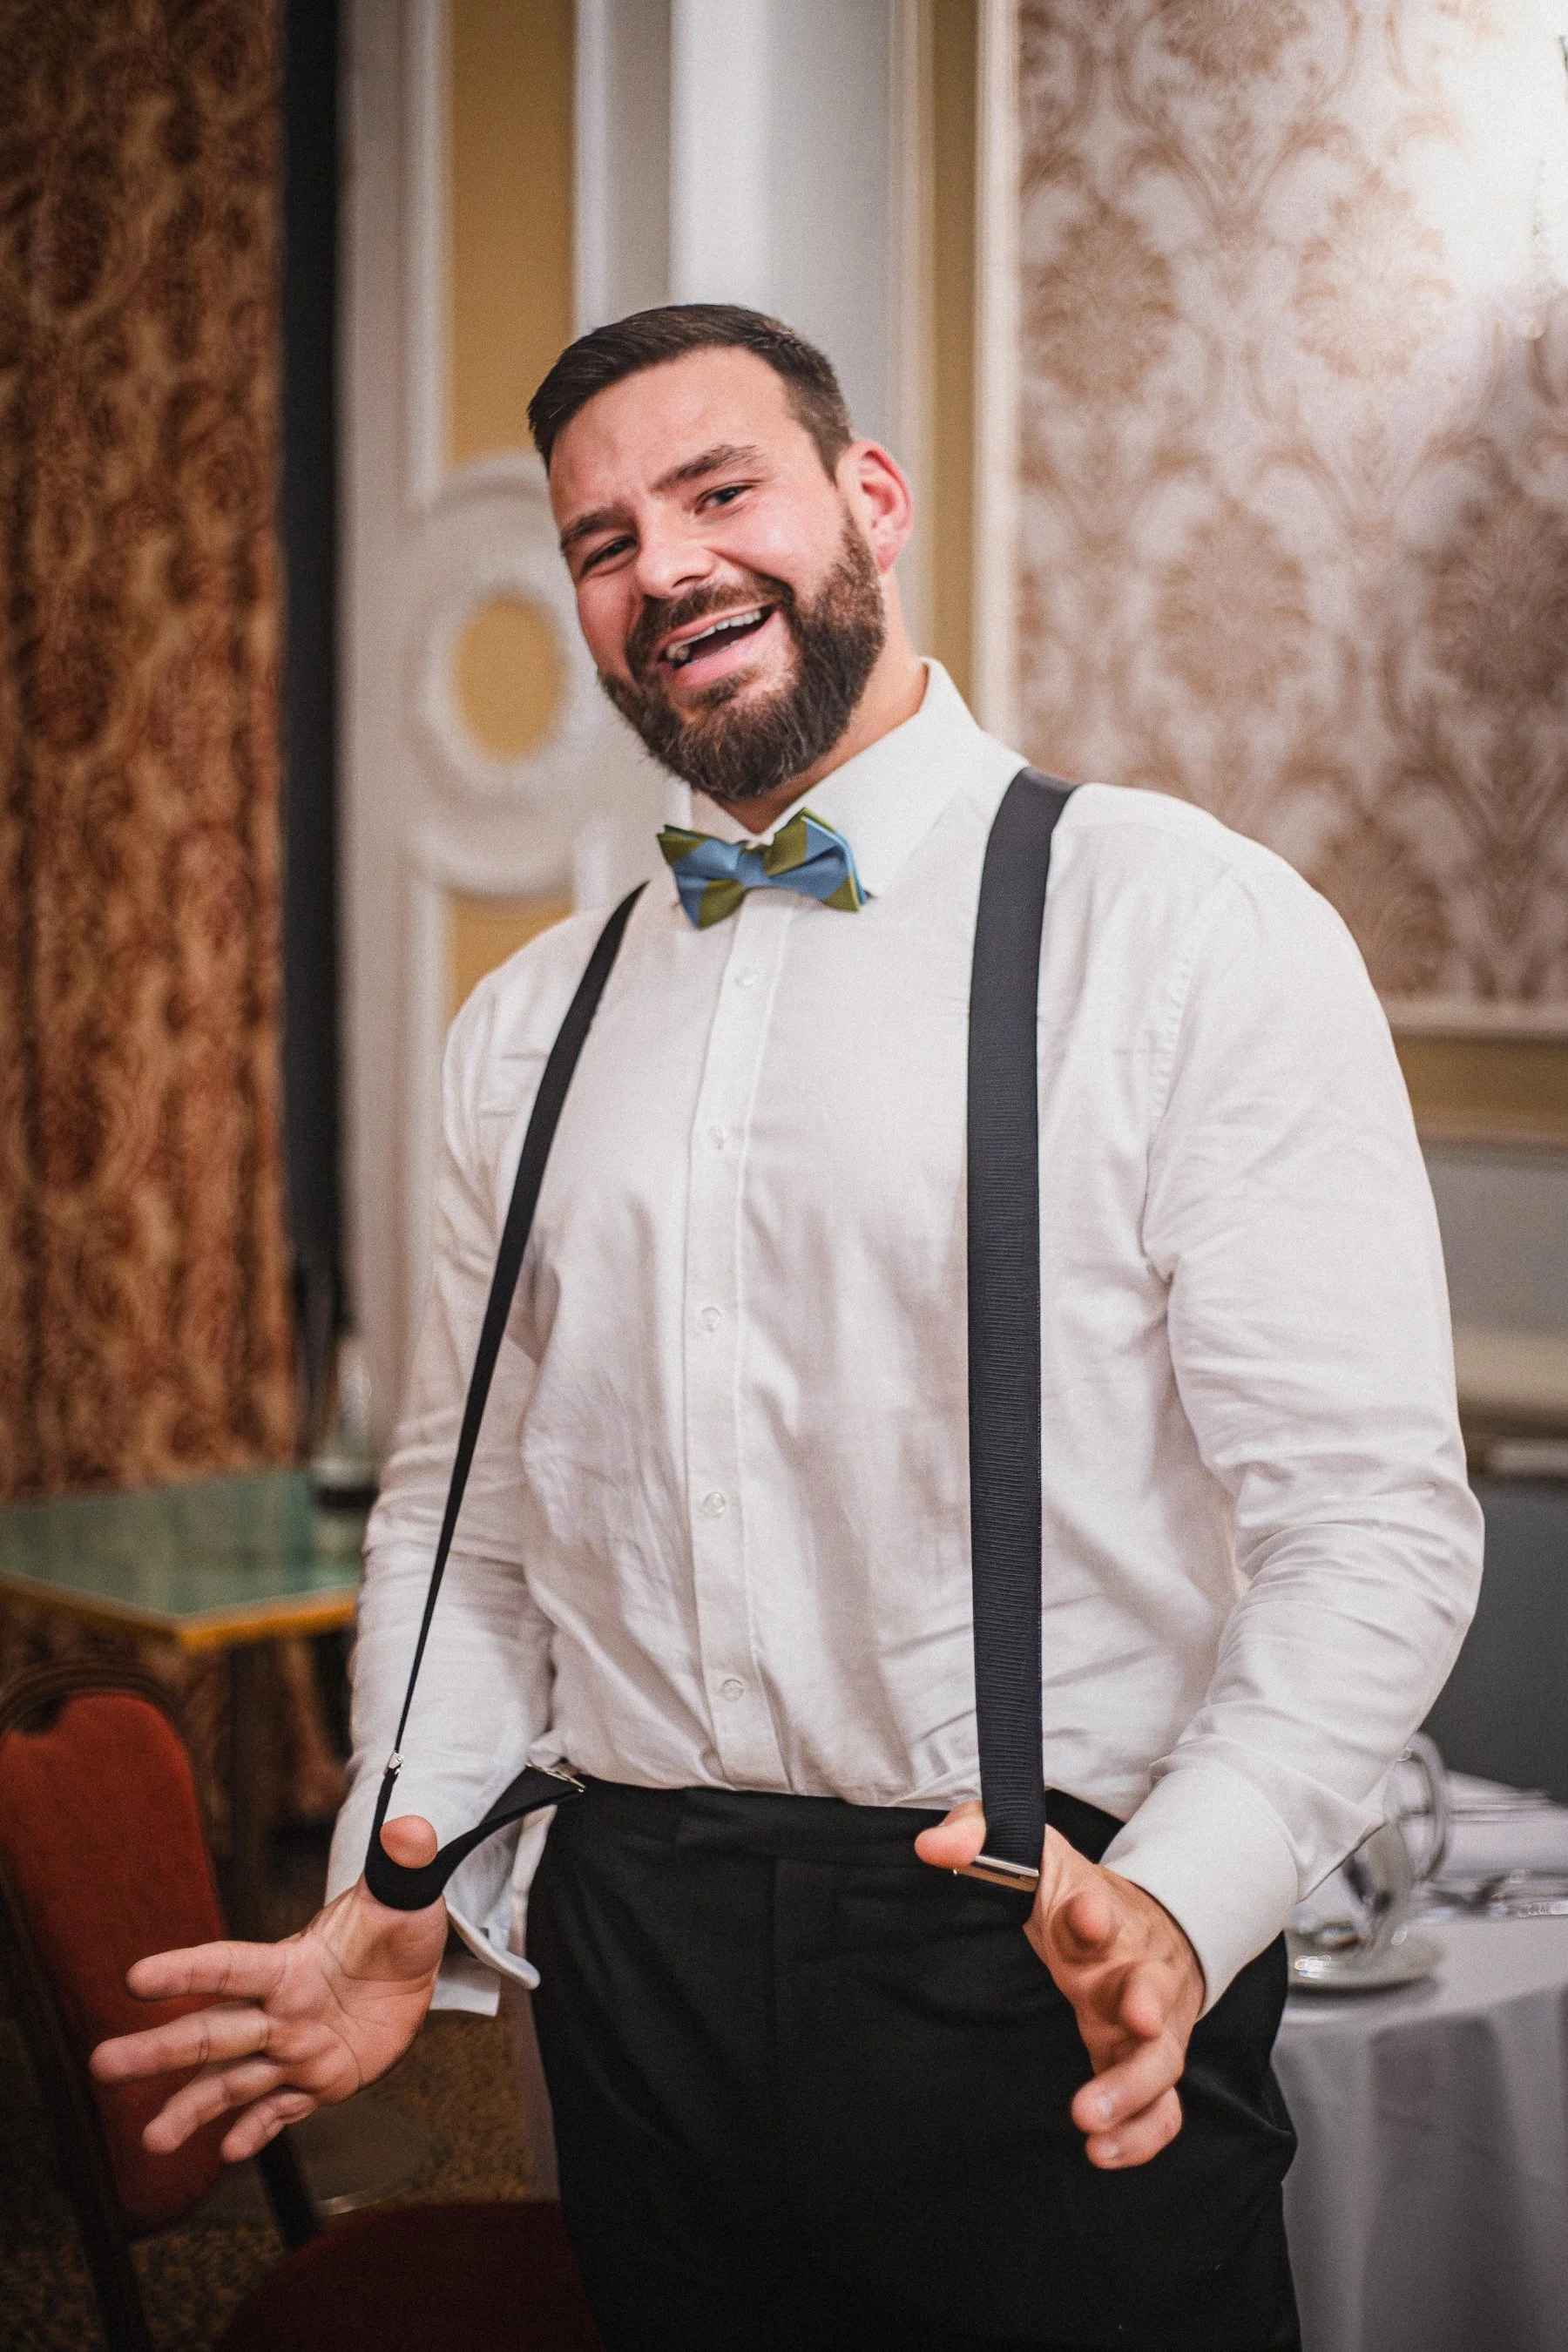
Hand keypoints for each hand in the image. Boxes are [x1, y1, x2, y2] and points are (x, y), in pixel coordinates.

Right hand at [89, 1815, 447, 2162]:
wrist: (410, 1966)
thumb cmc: (396, 1922)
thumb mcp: (406, 1891)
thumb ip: (405, 1861)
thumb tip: (413, 1829)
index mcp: (291, 1964)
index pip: (232, 1966)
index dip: (187, 1972)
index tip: (134, 1980)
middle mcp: (281, 2012)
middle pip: (214, 2032)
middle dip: (159, 2049)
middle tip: (102, 2064)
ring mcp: (295, 2051)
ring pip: (234, 2083)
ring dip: (192, 2109)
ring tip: (152, 2142)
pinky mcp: (319, 2083)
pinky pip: (281, 2111)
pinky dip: (256, 2132)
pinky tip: (227, 2153)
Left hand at [915, 1802, 1204, 2168]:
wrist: (1148, 1928)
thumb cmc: (1074, 1897)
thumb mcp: (1029, 1853)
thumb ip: (979, 1836)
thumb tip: (931, 1848)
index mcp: (1097, 1916)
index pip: (1099, 1907)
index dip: (1093, 1913)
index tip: (1082, 1916)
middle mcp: (1130, 1971)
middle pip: (1149, 1987)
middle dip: (1143, 2004)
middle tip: (1131, 2019)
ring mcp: (1147, 2024)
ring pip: (1161, 2058)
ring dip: (1134, 2088)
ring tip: (1089, 2119)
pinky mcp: (1149, 2066)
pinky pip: (1165, 2108)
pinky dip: (1144, 2134)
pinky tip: (1102, 2154)